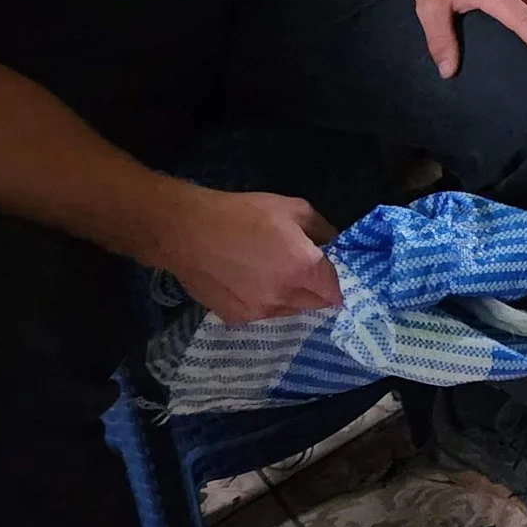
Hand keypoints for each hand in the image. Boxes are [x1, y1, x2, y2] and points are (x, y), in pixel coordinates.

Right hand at [147, 182, 341, 324]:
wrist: (189, 232)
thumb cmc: (244, 214)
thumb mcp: (294, 208)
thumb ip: (323, 230)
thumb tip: (336, 246)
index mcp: (303, 268)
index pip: (336, 291)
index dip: (338, 282)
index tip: (332, 272)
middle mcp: (285, 297)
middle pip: (315, 304)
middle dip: (316, 289)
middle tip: (303, 268)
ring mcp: (260, 311)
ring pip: (290, 310)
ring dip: (291, 296)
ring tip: (273, 271)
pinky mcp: (237, 318)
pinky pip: (264, 313)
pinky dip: (266, 301)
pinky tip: (250, 280)